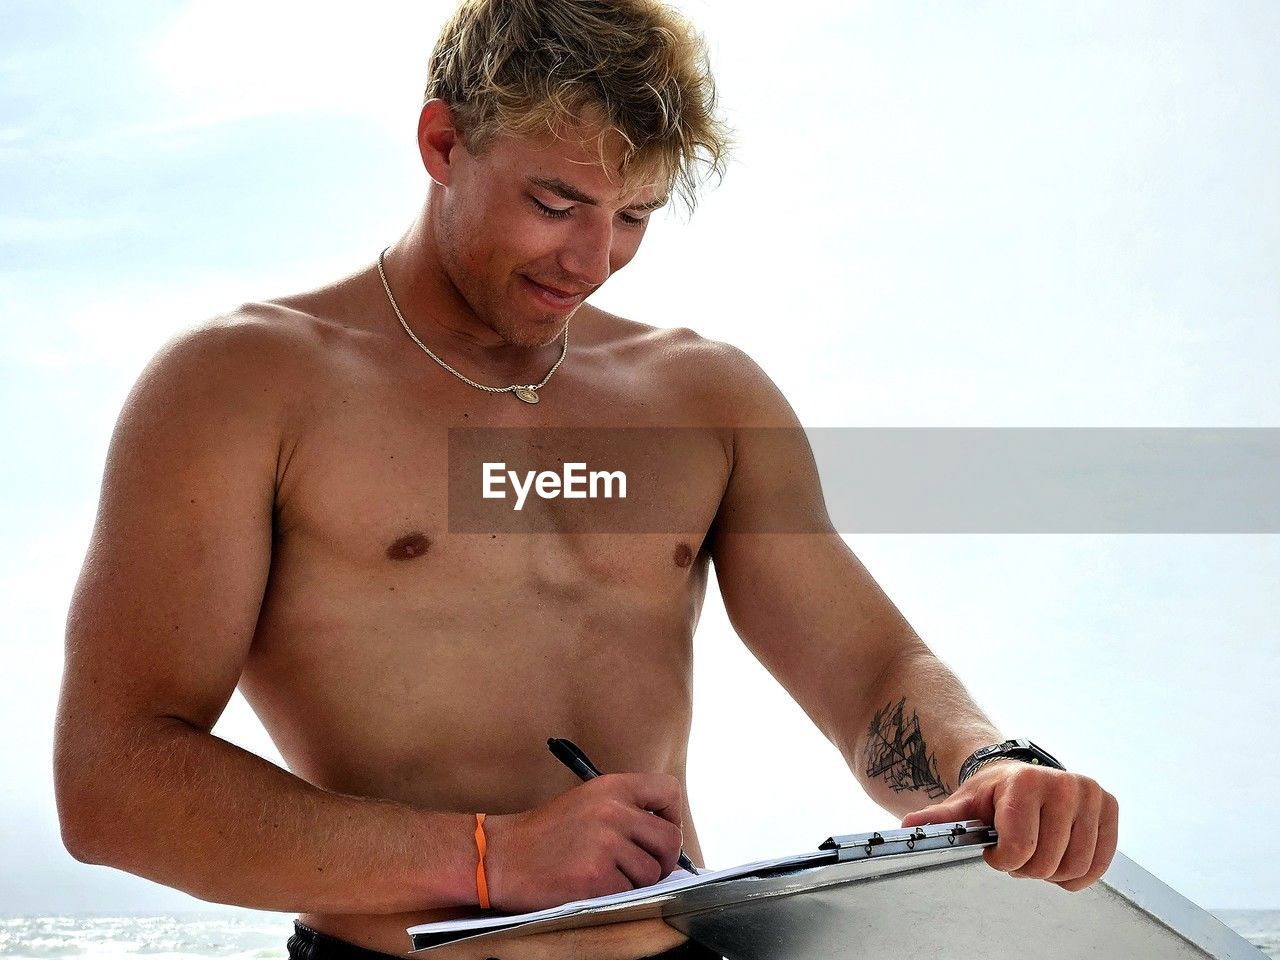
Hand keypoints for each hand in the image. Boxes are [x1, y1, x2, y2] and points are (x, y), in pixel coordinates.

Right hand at [482, 773, 685, 912]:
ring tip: (606, 874)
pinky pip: (630, 893)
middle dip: (663, 860)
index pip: (668, 791)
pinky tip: (592, 885)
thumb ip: (626, 809)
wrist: (502, 857)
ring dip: (635, 881)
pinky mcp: (597, 877)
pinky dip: (616, 895)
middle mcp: (612, 811)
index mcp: (612, 786)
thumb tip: (667, 837)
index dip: (672, 816)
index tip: (659, 833)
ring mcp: (605, 844)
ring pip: (651, 872)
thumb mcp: (588, 802)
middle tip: (644, 867)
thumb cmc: (547, 834)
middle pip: (670, 840)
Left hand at [899, 760, 1118, 891]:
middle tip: (1017, 851)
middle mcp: (1065, 784)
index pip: (1019, 848)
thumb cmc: (992, 795)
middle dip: (1027, 867)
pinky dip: (1078, 872)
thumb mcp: (965, 805)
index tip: (995, 850)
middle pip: (1048, 861)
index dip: (1003, 860)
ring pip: (1076, 866)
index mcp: (1026, 782)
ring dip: (1053, 872)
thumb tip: (909, 827)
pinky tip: (1060, 856)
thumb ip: (941, 818)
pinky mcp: (1109, 807)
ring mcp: (1091, 794)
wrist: (1018, 777)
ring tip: (1037, 850)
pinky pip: (1099, 863)